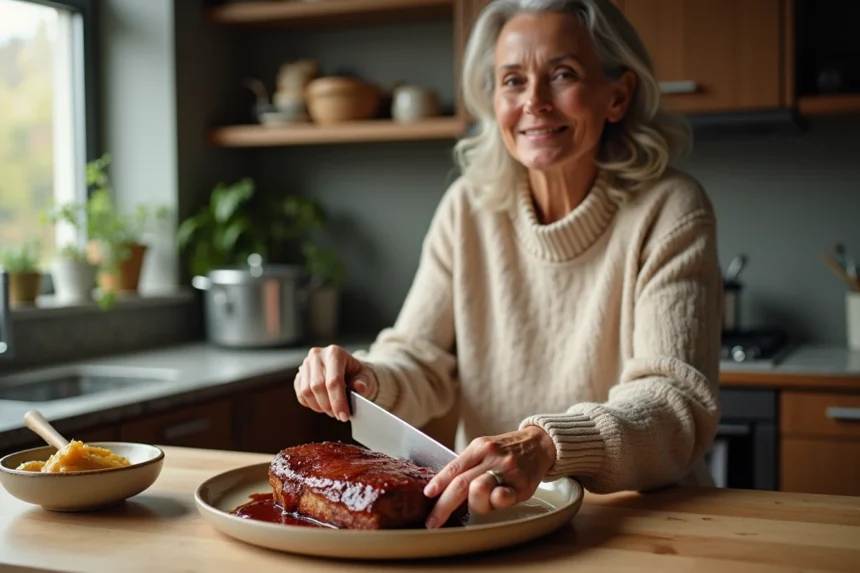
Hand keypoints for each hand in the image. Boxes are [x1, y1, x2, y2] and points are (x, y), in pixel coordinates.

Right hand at [294, 345, 377, 421]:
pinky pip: (300, 394)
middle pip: (318, 386)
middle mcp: (317, 355)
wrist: (348, 371)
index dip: (338, 401)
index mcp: (335, 353)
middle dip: (328, 405)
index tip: (343, 416)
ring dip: (319, 406)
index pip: (333, 380)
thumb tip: (359, 387)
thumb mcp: (366, 377)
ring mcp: (306, 364)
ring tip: (331, 410)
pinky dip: (310, 404)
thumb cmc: (357, 375)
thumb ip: (363, 382)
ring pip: (306, 391)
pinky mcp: (299, 374)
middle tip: (338, 415)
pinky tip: (322, 405)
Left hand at [422, 426, 556, 528]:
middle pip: (461, 483)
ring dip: (471, 504)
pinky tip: (496, 501)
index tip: (427, 496)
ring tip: (476, 505)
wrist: (538, 445)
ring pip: (479, 490)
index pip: (454, 467)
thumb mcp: (484, 450)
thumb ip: (467, 466)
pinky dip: (495, 502)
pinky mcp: (521, 484)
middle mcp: (492, 456)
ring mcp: (507, 470)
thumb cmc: (506, 451)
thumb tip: (440, 488)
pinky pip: (502, 497)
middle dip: (443, 505)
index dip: (439, 483)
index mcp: (478, 447)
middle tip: (433, 521)